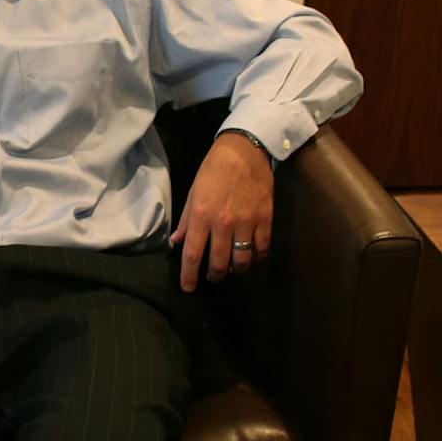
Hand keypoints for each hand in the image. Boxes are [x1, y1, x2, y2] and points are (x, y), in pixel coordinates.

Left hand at [168, 131, 276, 291]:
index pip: (193, 255)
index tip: (188, 288)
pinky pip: (261, 249)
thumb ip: (186, 221)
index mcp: (201, 216)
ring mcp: (246, 223)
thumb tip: (176, 243)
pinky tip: (250, 257)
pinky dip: (256, 259)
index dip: (189, 276)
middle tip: (212, 277)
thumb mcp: (193, 193)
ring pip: (241, 261)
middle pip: (219, 263)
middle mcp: (223, 223)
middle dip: (213, 276)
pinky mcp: (265, 220)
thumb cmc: (213, 171)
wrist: (245, 152)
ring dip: (235, 270)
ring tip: (231, 268)